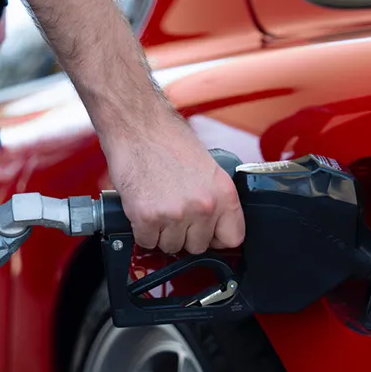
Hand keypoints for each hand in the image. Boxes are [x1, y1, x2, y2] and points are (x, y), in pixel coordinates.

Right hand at [103, 110, 244, 254]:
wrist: (137, 124)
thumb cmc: (167, 139)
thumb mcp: (207, 167)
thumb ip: (214, 198)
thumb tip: (212, 226)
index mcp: (224, 192)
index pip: (233, 238)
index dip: (216, 238)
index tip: (206, 233)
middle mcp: (204, 206)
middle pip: (198, 246)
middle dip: (184, 234)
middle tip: (173, 210)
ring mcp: (176, 214)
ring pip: (171, 247)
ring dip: (161, 232)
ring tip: (157, 204)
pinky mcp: (148, 217)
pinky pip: (146, 242)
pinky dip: (141, 230)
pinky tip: (143, 208)